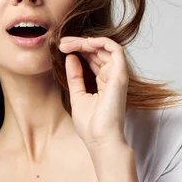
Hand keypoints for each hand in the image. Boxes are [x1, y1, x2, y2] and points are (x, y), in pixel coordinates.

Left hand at [58, 36, 128, 150]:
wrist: (100, 140)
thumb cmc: (90, 125)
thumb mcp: (77, 95)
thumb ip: (75, 76)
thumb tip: (71, 58)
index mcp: (103, 82)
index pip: (93, 58)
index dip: (78, 49)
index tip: (61, 47)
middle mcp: (112, 76)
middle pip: (97, 51)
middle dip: (78, 43)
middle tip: (61, 42)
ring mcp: (117, 76)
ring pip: (105, 47)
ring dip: (86, 42)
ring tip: (68, 43)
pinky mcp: (120, 76)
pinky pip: (116, 50)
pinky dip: (102, 42)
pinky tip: (86, 42)